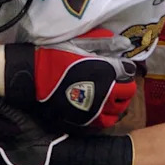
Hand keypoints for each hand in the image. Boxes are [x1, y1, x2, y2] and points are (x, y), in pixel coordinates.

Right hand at [0, 42, 137, 127]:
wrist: (36, 75)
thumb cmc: (58, 55)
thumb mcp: (81, 42)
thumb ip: (105, 42)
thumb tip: (124, 43)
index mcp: (107, 72)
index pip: (128, 73)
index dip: (125, 69)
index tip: (119, 66)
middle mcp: (106, 93)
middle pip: (128, 94)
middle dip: (125, 86)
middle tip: (116, 81)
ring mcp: (96, 109)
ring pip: (118, 110)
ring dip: (118, 103)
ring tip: (110, 97)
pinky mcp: (85, 119)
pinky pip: (104, 122)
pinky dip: (107, 116)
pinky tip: (101, 108)